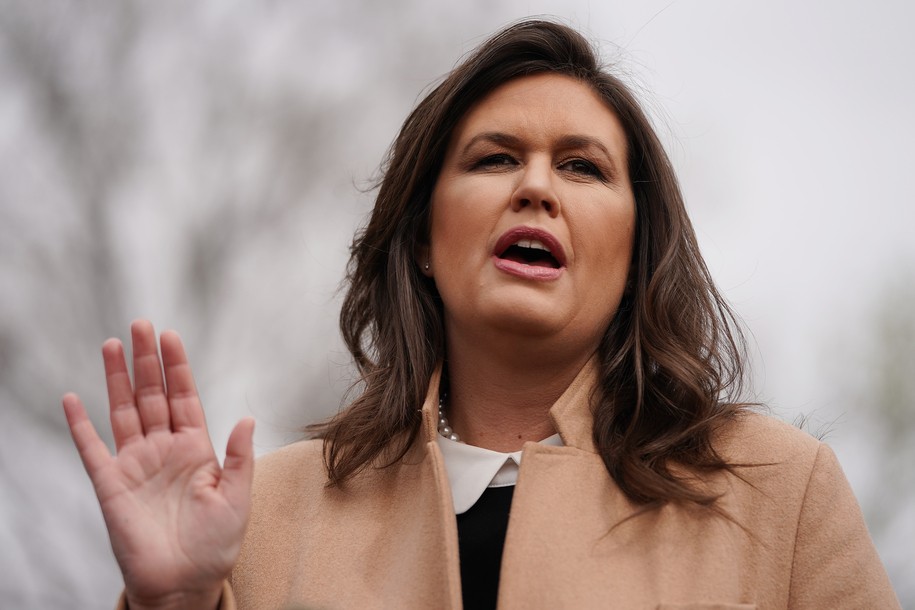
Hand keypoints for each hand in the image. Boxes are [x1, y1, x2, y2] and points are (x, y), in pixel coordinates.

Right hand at [63, 320, 253, 609]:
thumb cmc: (216, 545)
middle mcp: (164, 450)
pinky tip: (73, 398)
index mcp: (196, 449)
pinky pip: (91, 449)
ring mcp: (135, 465)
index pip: (184, 398)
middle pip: (152, 396)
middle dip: (147, 361)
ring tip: (112, 345)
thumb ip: (240, 457)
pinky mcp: (111, 485)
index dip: (177, 367)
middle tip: (140, 324)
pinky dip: (80, 424)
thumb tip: (248, 417)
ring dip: (117, 379)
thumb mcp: (238, 498)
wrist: (184, 584)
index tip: (170, 336)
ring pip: (123, 411)